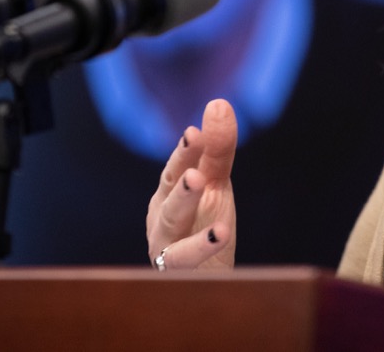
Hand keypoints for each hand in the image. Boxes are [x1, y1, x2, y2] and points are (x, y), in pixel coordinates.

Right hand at [145, 98, 237, 270]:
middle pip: (171, 206)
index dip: (184, 154)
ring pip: (175, 242)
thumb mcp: (216, 183)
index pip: (174, 171)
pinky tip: (223, 238)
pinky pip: (190, 269)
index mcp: (166, 195)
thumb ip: (217, 148)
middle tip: (196, 175)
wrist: (207, 280)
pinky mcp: (180, 279)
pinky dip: (203, 254)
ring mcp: (167, 253)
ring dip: (191, 228)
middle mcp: (161, 223)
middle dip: (182, 190)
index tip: (195, 132)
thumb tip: (218, 103)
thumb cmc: (205, 222)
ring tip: (213, 216)